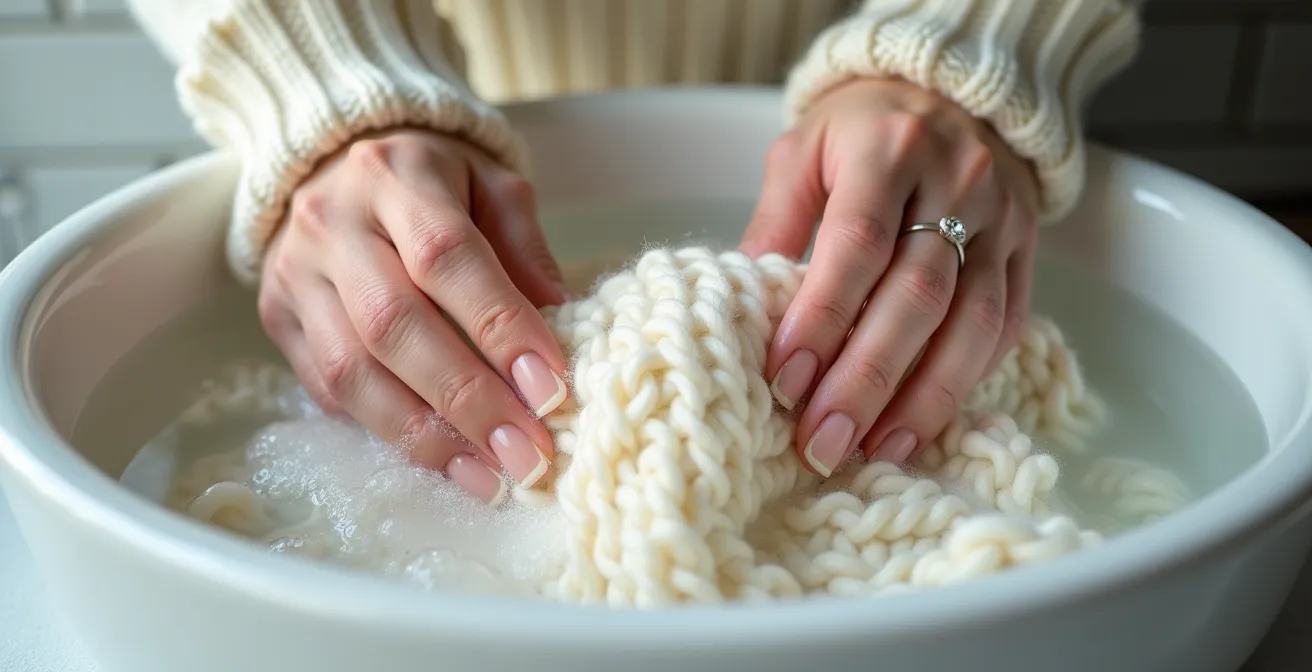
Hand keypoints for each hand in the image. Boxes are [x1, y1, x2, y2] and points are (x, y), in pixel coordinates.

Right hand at [257, 129, 569, 503]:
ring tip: (488, 476)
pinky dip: (387, 431)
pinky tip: (442, 458)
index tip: (550, 387)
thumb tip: (560, 316)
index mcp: (396, 176)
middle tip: (526, 453)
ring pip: (351, 370)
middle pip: (394, 324)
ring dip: (425, 434)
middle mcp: (333, 223)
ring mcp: (295, 274)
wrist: (332, 163)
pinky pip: (326, 389)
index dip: (499, 325)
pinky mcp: (280, 319)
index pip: (446, 255)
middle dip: (467, 399)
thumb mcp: (491, 183)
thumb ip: (524, 244)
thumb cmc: (433, 182)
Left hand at [740, 78, 1040, 476]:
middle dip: (866, 379)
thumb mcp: (802, 152)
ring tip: (876, 450)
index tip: (784, 380)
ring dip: (923, 398)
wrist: (948, 94)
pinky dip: (967, 381)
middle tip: (823, 442)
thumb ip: (776, 222)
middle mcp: (958, 183)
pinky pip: (1005, 327)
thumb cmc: (858, 132)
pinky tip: (923, 422)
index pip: (857, 245)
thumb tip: (743, 310)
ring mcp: (1003, 221)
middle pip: (916, 296)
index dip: (822, 317)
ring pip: (972, 323)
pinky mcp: (1027, 253)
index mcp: (889, 151)